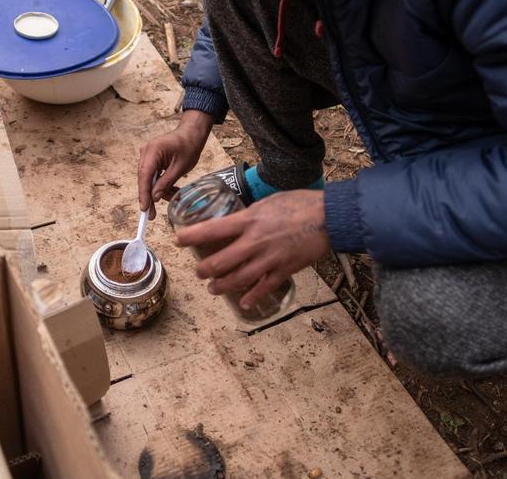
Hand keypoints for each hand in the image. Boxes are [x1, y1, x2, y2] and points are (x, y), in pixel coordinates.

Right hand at [138, 110, 213, 218]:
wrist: (191, 133)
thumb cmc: (188, 146)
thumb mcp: (180, 167)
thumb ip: (166, 182)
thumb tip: (154, 197)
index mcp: (153, 151)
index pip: (144, 176)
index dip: (143, 194)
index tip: (144, 208)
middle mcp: (146, 152)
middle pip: (144, 179)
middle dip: (149, 196)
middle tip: (152, 215)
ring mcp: (147, 154)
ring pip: (148, 179)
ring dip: (158, 190)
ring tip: (173, 195)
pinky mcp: (151, 158)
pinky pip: (152, 175)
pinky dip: (160, 183)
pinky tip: (171, 189)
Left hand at [176, 189, 327, 309]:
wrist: (329, 217)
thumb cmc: (299, 204)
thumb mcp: (267, 202)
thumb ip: (250, 215)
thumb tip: (237, 223)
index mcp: (249, 220)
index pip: (212, 229)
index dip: (190, 236)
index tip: (177, 240)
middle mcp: (254, 241)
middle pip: (220, 261)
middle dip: (204, 270)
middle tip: (198, 271)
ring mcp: (269, 259)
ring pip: (237, 279)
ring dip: (221, 286)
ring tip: (212, 288)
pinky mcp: (284, 270)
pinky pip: (263, 288)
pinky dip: (251, 297)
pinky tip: (243, 303)